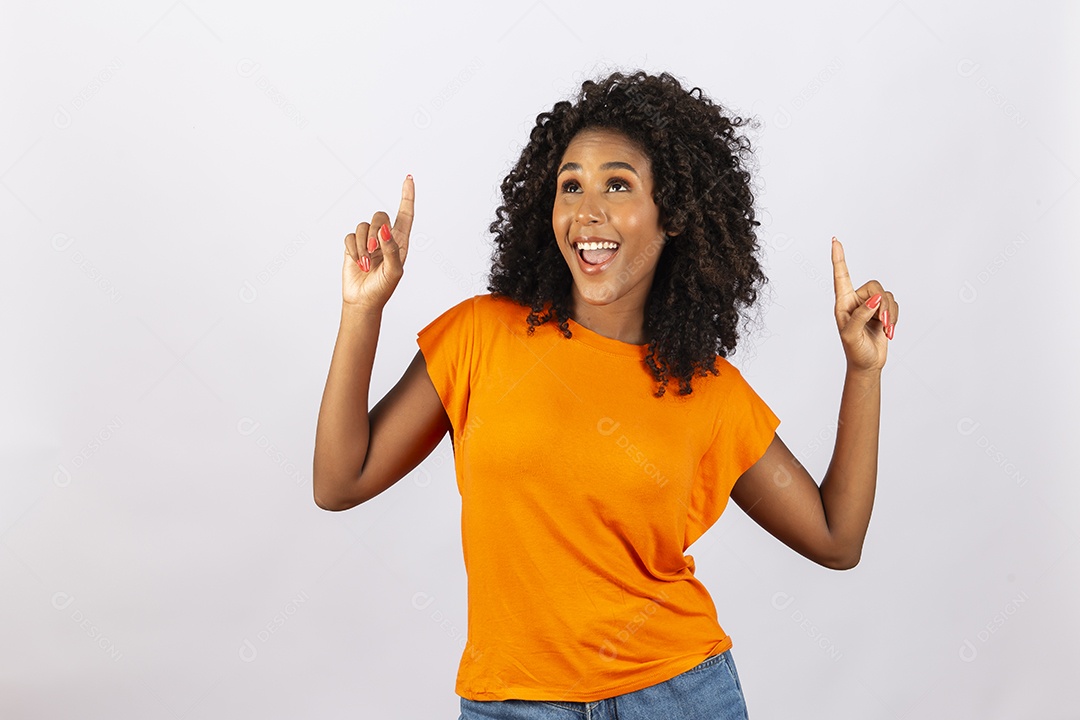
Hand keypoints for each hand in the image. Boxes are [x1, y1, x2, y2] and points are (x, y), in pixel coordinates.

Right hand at [342, 175, 414, 311]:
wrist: (363, 300)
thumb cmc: (383, 288)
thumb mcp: (394, 271)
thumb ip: (391, 249)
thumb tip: (385, 229)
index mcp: (400, 241)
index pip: (405, 214)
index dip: (407, 196)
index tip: (408, 178)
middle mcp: (384, 237)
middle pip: (379, 216)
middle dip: (374, 230)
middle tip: (373, 250)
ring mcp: (368, 240)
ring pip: (363, 225)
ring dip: (363, 245)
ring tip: (366, 263)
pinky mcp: (353, 245)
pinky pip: (350, 236)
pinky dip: (353, 249)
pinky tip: (357, 262)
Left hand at [831, 237, 896, 372]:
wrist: (867, 364)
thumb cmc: (854, 351)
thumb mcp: (852, 334)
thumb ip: (861, 315)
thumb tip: (874, 299)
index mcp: (843, 303)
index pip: (840, 276)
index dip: (838, 258)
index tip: (835, 240)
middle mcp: (855, 300)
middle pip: (874, 287)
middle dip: (882, 304)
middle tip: (882, 322)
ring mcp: (870, 305)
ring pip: (887, 296)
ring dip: (889, 313)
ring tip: (885, 329)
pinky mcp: (882, 311)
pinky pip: (894, 304)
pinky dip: (895, 317)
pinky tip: (888, 331)